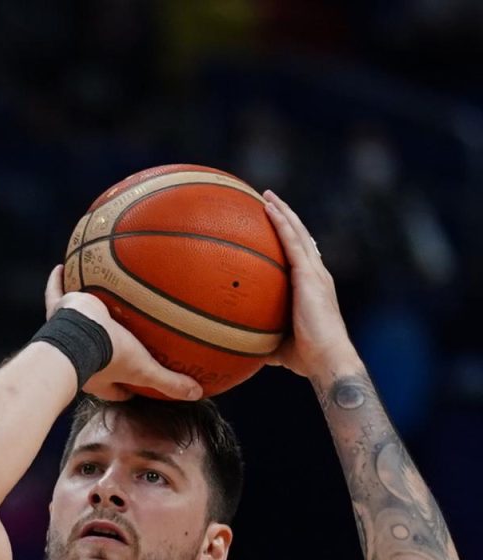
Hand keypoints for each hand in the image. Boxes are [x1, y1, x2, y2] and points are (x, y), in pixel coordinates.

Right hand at [41, 266, 201, 400]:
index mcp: (98, 376)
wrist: (78, 336)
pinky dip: (58, 280)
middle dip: (104, 349)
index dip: (124, 388)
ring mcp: (67, 330)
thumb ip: (168, 382)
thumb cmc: (109, 356)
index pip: (113, 388)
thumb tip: (197, 394)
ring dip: (81, 314)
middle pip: (93, 353)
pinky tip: (62, 266)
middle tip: (116, 340)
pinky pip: (56, 293)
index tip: (135, 385)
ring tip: (91, 301)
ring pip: (74, 323)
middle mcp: (80, 354)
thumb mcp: (143, 370)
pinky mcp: (60, 310)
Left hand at [262, 190, 356, 377]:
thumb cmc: (305, 358)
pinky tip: (269, 209)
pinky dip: (281, 223)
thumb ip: (260, 337)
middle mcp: (316, 275)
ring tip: (266, 196)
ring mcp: (315, 273)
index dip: (288, 238)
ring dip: (282, 212)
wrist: (327, 359)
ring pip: (297, 233)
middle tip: (267, 200)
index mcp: (312, 287)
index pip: (299, 256)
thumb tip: (235, 344)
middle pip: (300, 237)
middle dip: (285, 217)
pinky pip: (293, 242)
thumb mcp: (277, 343)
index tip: (273, 224)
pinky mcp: (310, 276)